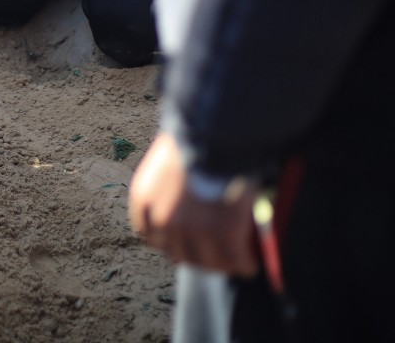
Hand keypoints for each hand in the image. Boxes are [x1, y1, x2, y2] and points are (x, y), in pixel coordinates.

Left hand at [128, 133, 259, 275]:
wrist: (215, 131)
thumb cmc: (194, 136)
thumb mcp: (166, 159)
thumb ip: (166, 184)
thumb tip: (181, 192)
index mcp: (145, 200)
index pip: (150, 235)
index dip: (169, 242)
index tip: (182, 243)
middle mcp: (162, 220)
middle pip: (177, 253)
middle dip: (195, 255)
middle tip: (211, 254)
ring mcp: (192, 230)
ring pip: (207, 261)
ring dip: (221, 263)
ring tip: (234, 261)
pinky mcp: (223, 233)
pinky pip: (234, 258)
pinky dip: (244, 263)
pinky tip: (250, 263)